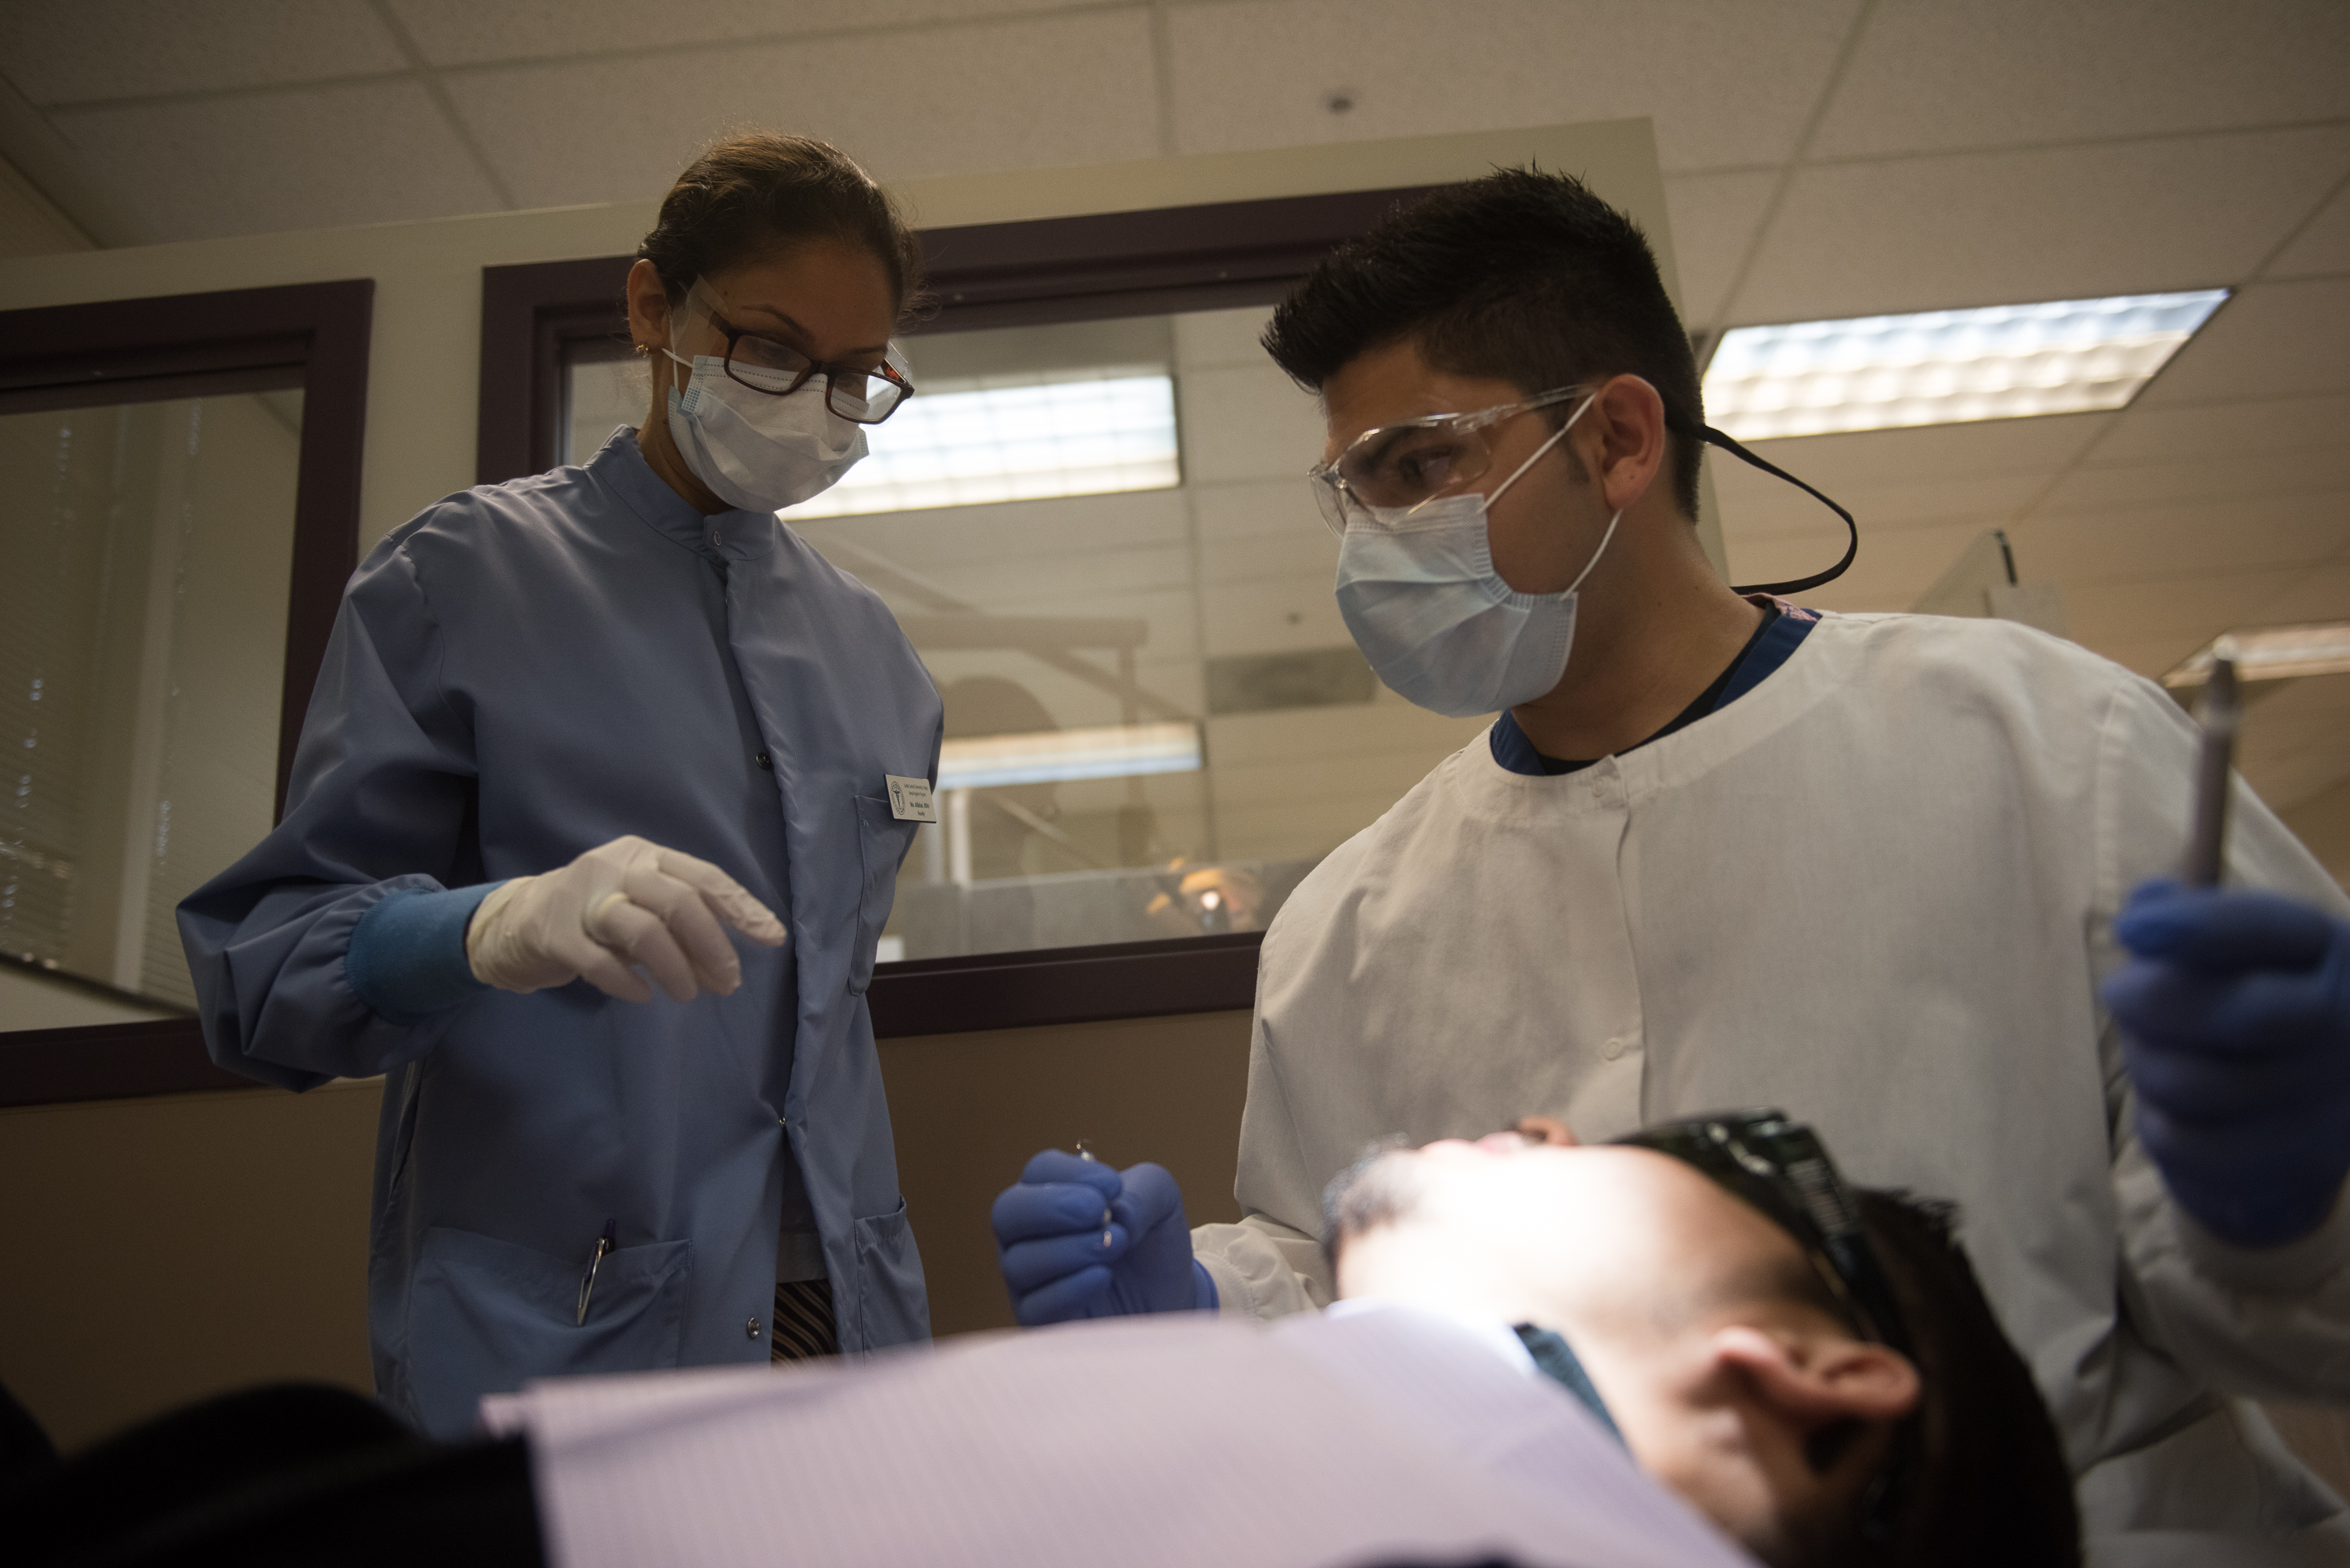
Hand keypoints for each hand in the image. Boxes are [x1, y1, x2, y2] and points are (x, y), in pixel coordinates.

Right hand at [466, 835, 785, 1002]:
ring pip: (644, 930)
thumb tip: (725, 970)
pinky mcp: (555, 932)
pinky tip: (642, 996)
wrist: (514, 920)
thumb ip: (682, 932)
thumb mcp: (643, 910)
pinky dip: (629, 983)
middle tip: (727, 982)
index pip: (704, 876)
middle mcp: (617, 866)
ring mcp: (583, 897)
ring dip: (676, 969)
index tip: (772, 938)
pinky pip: (601, 962)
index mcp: (646, 855)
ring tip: (686, 995)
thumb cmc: (595, 914)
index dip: (742, 907)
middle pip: (679, 900)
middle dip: (712, 945)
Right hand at [991, 1150, 1214, 1324]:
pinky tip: (1102, 1277)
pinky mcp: (1039, 1323)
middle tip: (1097, 1210)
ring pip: (1019, 1262)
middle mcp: (1029, 1234)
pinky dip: (1069, 1289)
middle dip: (1051, 1207)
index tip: (1112, 1186)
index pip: (1039, 1172)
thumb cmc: (1153, 1245)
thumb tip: (1116, 1214)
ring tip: (1114, 1246)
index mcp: (1053, 1194)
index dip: (1071, 1174)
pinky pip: (1035, 1307)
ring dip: (1070, 1249)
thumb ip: (1142, 1193)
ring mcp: (1028, 1281)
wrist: (1169, 1301)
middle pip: (1007, 1212)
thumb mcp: (1162, 1202)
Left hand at [2104, 877, 2349, 1247]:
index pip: (2264, 931)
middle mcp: (2345, 1021)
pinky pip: (2183, 1140)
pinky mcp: (2291, 1162)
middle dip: (2151, 1000)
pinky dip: (2160, 1122)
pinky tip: (2177, 1109)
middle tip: (2120, 992)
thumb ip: (2187, 917)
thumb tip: (2149, 902)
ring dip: (2148, 1064)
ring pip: (2187, 1081)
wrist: (2299, 1123)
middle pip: (2233, 1012)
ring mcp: (2326, 1100)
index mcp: (2326, 948)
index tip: (2131, 927)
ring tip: (2158, 1053)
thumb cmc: (2246, 1009)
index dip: (2195, 927)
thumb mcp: (2227, 950)